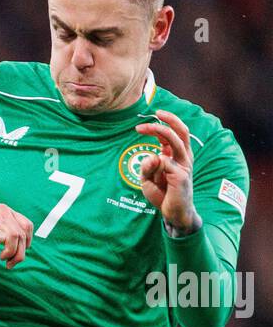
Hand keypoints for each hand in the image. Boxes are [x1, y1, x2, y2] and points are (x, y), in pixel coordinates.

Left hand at [0, 202, 33, 268]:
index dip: (11, 250)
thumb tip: (3, 238)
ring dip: (23, 245)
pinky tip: (17, 247)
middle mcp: (3, 211)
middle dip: (18, 252)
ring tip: (12, 258)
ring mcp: (6, 211)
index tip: (1, 259)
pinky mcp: (7, 214)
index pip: (13, 235)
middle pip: (21, 233)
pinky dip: (24, 237)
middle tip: (8, 265)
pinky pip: (24, 224)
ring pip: (26, 228)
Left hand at [134, 109, 198, 232]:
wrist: (174, 213)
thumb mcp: (148, 179)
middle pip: (181, 131)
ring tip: (144, 128)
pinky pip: (165, 163)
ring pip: (176, 141)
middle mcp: (184, 157)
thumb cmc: (163, 194)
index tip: (141, 126)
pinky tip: (155, 178)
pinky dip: (154, 165)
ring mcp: (184, 166)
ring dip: (160, 131)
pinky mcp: (181, 176)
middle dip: (168, 119)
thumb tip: (152, 155)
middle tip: (155, 113)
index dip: (159, 125)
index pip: (173, 134)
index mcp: (178, 156)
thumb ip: (146, 166)